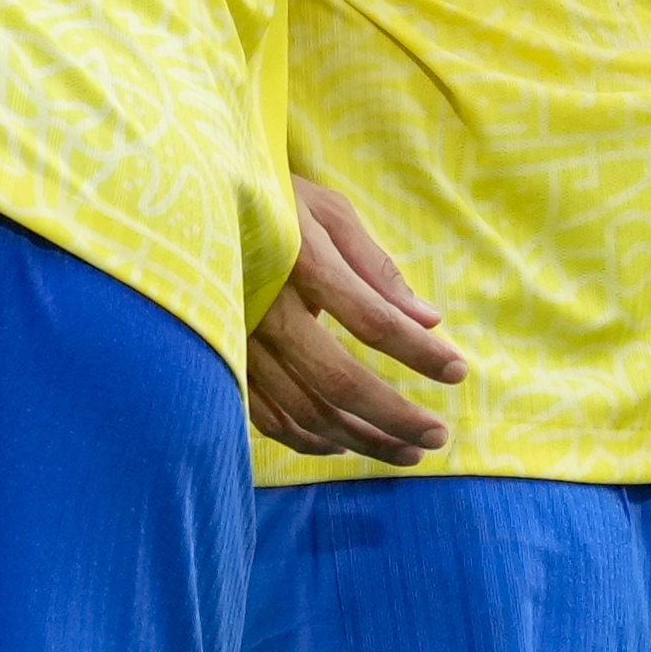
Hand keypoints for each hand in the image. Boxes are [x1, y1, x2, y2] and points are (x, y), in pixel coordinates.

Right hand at [244, 177, 467, 464]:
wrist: (193, 201)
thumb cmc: (275, 200)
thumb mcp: (329, 212)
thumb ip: (377, 267)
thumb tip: (429, 320)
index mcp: (300, 262)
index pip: (373, 320)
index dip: (420, 353)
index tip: (457, 371)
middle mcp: (267, 310)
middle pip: (339, 382)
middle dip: (395, 416)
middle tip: (437, 436)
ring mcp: (241, 342)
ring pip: (305, 411)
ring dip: (362, 440)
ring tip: (407, 451)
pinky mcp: (225, 361)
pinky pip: (268, 419)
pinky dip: (310, 441)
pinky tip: (344, 445)